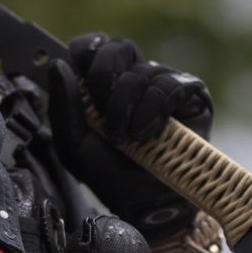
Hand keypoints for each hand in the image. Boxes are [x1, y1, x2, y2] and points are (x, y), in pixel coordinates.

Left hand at [47, 34, 212, 240]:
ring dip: (127, 107)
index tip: (79, 69)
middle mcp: (135, 80)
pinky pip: (169, 84)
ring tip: (127, 138)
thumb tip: (59, 65)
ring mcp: (164, 85)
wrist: (146, 204)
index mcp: (105, 86)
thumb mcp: (74, 145)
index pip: (93, 48)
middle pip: (118, 48)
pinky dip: (154, 109)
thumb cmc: (111, 175)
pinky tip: (148, 133)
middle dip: (105, 78)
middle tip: (103, 113)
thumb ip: (63, 106)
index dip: (85, 50)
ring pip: (142, 70)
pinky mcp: (192, 96)